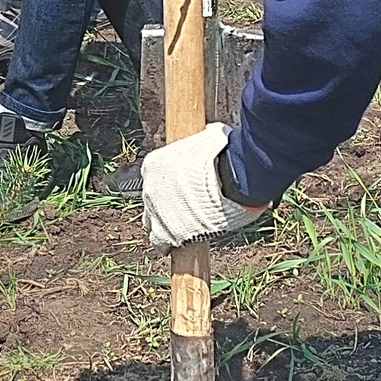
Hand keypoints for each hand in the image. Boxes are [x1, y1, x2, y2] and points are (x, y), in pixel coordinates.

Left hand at [140, 123, 269, 249]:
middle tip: (184, 212)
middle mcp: (149, 188)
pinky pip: (161, 242)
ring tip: (183, 231)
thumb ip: (203, 142)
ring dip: (165, 228)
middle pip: (152, 203)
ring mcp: (155, 212)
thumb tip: (214, 137)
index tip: (182, 193)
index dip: (170, 189)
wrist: (231, 176)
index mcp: (153, 164)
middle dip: (166, 207)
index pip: (155, 180)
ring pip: (153, 225)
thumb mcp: (209, 138)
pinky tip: (183, 244)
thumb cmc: (223, 155)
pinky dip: (170, 244)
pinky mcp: (165, 232)